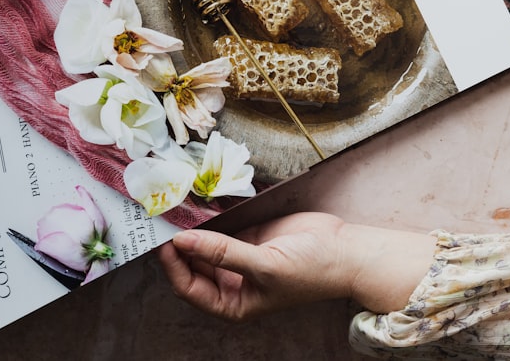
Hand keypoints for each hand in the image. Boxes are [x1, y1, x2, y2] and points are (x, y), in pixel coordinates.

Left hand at [158, 212, 436, 320]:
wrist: (344, 249)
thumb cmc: (311, 270)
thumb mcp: (265, 266)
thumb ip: (223, 253)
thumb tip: (183, 242)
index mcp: (234, 303)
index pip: (190, 288)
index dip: (175, 268)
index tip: (166, 243)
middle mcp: (232, 283)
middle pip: (193, 266)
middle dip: (180, 248)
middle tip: (165, 221)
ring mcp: (240, 258)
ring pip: (204, 246)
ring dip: (192, 231)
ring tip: (177, 211)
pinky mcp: (249, 236)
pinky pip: (221, 229)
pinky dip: (209, 220)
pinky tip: (198, 206)